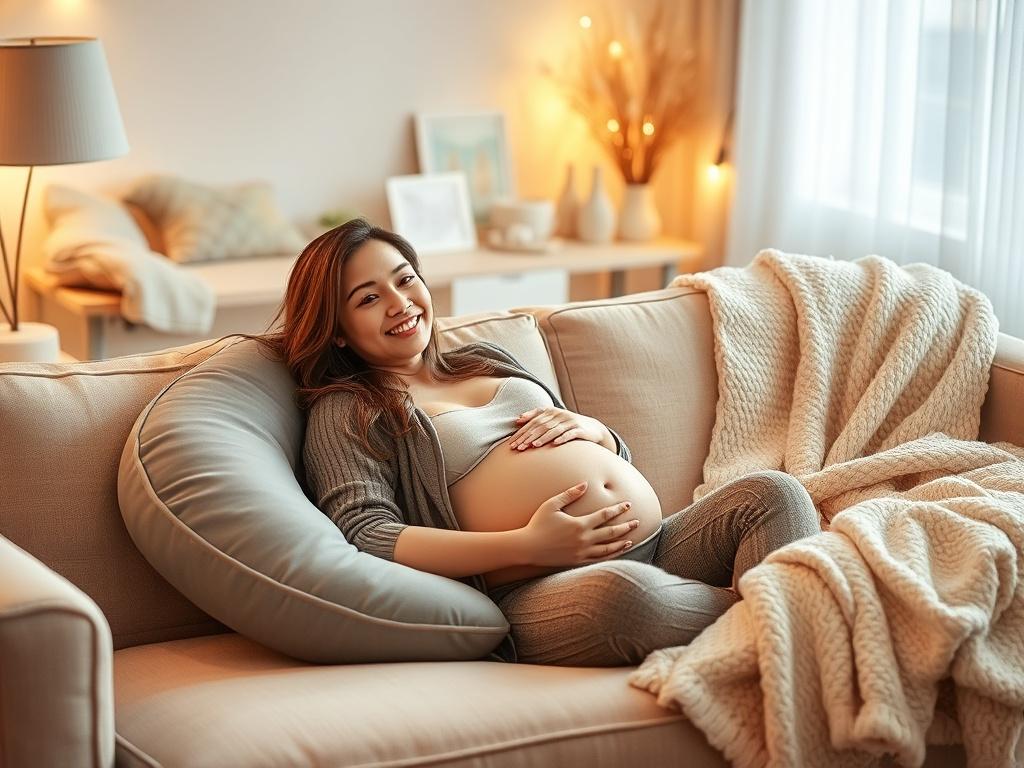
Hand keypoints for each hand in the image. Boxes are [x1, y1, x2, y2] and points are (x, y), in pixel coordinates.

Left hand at [508, 407, 609, 449]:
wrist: (593, 429)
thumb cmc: (568, 425)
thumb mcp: (553, 419)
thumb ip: (536, 417)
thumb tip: (518, 419)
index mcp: (551, 411)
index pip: (533, 422)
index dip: (522, 432)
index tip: (512, 443)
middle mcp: (560, 415)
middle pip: (541, 426)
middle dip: (528, 437)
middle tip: (518, 447)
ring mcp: (570, 422)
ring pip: (554, 430)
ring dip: (543, 438)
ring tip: (533, 446)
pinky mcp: (579, 430)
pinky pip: (569, 434)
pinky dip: (562, 438)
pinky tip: (555, 444)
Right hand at [518, 481, 637, 565]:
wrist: (528, 547)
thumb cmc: (538, 524)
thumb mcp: (552, 504)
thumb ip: (570, 494)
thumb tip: (585, 484)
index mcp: (579, 524)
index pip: (604, 515)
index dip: (617, 509)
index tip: (627, 504)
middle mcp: (584, 539)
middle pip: (611, 532)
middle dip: (625, 526)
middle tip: (637, 522)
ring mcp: (582, 552)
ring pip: (607, 548)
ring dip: (621, 543)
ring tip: (631, 538)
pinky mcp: (577, 561)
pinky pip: (598, 559)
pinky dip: (610, 556)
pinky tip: (616, 552)